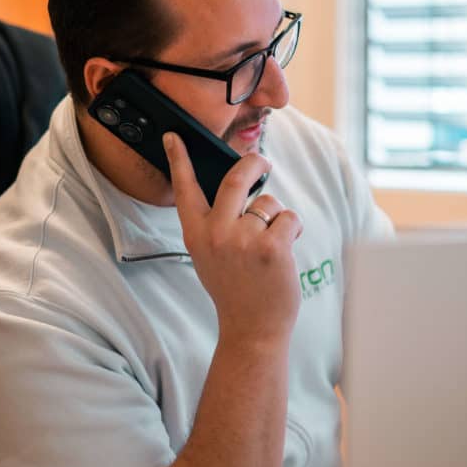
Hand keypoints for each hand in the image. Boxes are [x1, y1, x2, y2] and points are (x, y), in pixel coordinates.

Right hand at [163, 132, 302, 345]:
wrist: (252, 329)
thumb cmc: (235, 290)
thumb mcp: (210, 257)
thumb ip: (216, 225)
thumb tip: (241, 193)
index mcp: (196, 235)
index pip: (185, 190)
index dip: (179, 160)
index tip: (174, 136)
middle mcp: (216, 233)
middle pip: (235, 178)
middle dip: (253, 163)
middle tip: (262, 163)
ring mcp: (243, 240)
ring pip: (269, 202)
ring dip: (277, 218)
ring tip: (271, 245)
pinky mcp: (271, 247)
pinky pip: (288, 218)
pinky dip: (292, 230)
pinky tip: (285, 251)